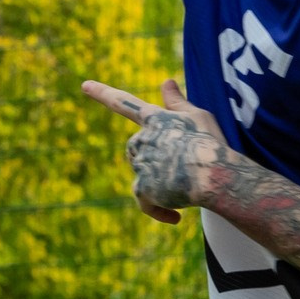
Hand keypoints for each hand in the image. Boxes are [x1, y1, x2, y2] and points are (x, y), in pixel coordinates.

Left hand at [85, 77, 235, 223]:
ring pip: (142, 173)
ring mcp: (140, 163)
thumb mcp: (199, 117)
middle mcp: (142, 138)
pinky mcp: (141, 187)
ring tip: (185, 186)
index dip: (103, 93)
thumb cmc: (212, 144)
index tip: (84, 85)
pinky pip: (146, 203)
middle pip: (136, 148)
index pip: (125, 102)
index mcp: (155, 118)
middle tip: (178, 167)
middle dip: (151, 157)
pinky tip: (175, 218)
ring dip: (159, 182)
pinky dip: (160, 211)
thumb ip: (178, 103)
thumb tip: (164, 80)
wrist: (215, 175)